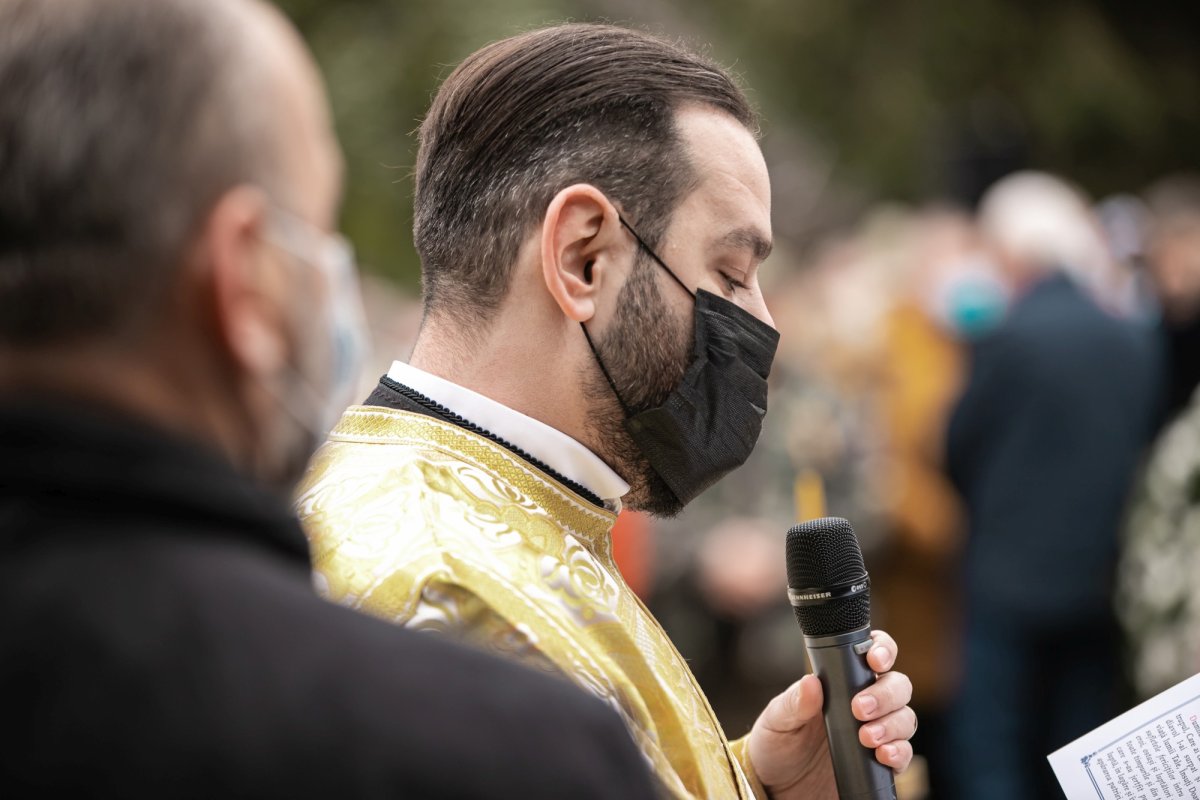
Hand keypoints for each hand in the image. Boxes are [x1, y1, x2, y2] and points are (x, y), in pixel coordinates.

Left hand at [747, 630, 914, 799]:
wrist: (777, 788)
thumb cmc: (776, 745)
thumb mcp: (776, 721)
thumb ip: (793, 703)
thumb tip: (811, 682)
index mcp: (840, 684)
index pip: (871, 656)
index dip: (882, 650)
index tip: (875, 660)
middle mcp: (864, 704)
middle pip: (897, 685)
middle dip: (886, 694)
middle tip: (861, 709)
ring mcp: (875, 732)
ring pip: (905, 717)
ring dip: (893, 724)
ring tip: (867, 737)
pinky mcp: (880, 763)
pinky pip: (904, 754)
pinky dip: (900, 753)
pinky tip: (884, 755)